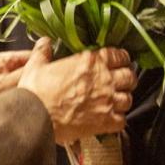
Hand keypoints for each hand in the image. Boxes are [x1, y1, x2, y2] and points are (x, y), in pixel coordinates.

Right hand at [17, 38, 135, 144]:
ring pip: (129, 99)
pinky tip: (110, 119)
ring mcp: (107, 101)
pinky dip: (118, 120)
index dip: (121, 58)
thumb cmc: (36, 92)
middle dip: (127, 79)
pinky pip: (122, 120)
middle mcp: (104, 79)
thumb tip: (44, 43)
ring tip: (115, 101)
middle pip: (129, 76)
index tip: (120, 62)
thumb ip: (43, 52)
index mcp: (90, 61)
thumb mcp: (36, 66)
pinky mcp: (105, 121)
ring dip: (123, 99)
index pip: (119, 55)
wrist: (35, 117)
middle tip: (121, 81)